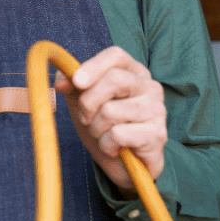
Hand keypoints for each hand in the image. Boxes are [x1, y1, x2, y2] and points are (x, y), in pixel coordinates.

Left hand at [54, 46, 166, 197]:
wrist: (122, 165)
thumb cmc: (102, 125)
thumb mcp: (82, 100)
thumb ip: (71, 85)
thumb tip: (61, 81)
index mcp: (133, 72)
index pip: (116, 55)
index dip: (93, 66)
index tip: (76, 82)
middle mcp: (150, 87)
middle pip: (114, 79)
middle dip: (88, 102)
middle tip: (86, 117)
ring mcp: (157, 110)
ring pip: (111, 110)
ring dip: (95, 128)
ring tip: (102, 134)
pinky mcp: (157, 135)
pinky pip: (118, 134)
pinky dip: (106, 144)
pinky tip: (113, 147)